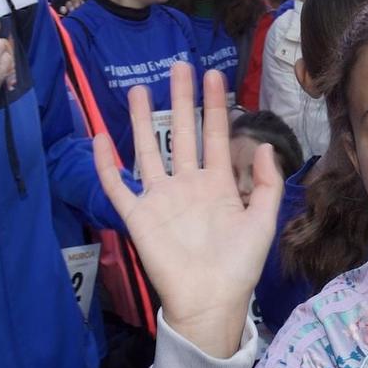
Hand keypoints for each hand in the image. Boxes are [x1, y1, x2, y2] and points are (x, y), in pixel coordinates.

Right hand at [92, 63, 280, 357]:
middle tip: (180, 66)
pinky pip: (118, 186)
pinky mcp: (138, 216)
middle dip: (181, 100)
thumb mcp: (263, 222)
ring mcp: (161, 199)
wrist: (210, 302)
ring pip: (148, 151)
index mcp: (218, 185)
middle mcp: (188, 185)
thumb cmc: (239, 266)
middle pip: (181, 133)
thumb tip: (265, 146)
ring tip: (136, 89)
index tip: (215, 76)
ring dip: (141, 121)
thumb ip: (267, 184)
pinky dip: (107, 164)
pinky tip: (99, 139)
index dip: (216, 107)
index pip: (216, 136)